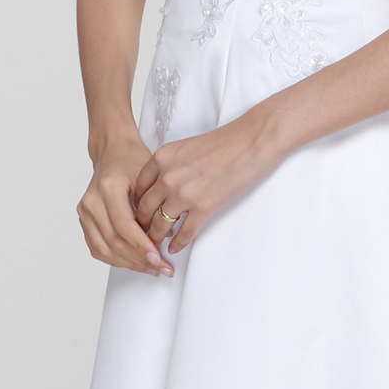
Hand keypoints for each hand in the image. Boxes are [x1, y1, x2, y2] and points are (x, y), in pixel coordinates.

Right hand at [77, 129, 171, 275]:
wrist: (112, 151)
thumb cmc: (130, 160)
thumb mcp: (149, 178)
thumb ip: (155, 207)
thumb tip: (167, 236)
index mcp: (107, 188)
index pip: (123, 226)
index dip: (141, 246)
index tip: (157, 258)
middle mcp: (91, 201)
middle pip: (114, 241)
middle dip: (139, 259)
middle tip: (161, 268)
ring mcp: (85, 212)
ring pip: (104, 249)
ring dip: (129, 263)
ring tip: (151, 269)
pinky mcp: (84, 220)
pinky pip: (98, 248)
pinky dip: (116, 259)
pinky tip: (134, 262)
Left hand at [131, 105, 282, 255]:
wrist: (252, 140)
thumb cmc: (225, 142)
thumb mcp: (186, 147)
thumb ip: (171, 165)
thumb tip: (163, 186)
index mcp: (162, 158)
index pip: (139, 189)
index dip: (136, 206)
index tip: (137, 215)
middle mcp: (168, 176)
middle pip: (145, 209)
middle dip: (141, 226)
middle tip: (141, 235)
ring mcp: (185, 192)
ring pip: (161, 224)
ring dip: (156, 238)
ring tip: (155, 246)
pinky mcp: (205, 206)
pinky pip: (186, 232)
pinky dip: (179, 243)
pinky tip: (175, 247)